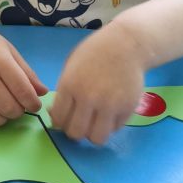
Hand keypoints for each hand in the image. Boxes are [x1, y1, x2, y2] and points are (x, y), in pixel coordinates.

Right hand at [0, 18, 48, 127]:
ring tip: (4, 111)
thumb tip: (42, 93)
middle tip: (18, 106)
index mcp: (0, 61)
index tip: (35, 105)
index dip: (33, 103)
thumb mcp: (10, 51)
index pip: (22, 91)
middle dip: (18, 112)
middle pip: (7, 107)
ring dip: (2, 120)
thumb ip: (27, 73)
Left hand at [50, 22, 147, 144]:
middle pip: (75, 133)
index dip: (60, 122)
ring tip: (95, 122)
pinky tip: (110, 111)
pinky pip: (114, 129)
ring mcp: (110, 105)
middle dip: (75, 131)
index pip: (58, 120)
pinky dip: (110, 125)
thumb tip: (54, 115)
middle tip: (80, 122)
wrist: (126, 44)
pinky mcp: (127, 109)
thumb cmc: (94, 53)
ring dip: (93, 133)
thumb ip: (63, 91)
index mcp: (70, 85)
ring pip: (97, 138)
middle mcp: (89, 98)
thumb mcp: (71, 66)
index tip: (65, 117)